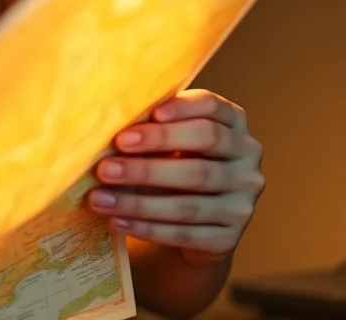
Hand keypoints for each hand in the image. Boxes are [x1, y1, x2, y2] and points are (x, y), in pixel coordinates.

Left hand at [87, 89, 263, 263]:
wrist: (192, 221)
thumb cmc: (172, 163)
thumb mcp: (168, 140)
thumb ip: (152, 124)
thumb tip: (111, 117)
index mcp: (234, 124)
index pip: (212, 107)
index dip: (183, 108)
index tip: (150, 113)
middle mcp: (247, 159)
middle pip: (204, 148)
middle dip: (153, 151)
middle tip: (107, 163)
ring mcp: (243, 201)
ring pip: (190, 199)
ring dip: (138, 200)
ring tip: (99, 198)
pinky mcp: (229, 237)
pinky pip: (185, 233)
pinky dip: (147, 228)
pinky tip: (117, 221)